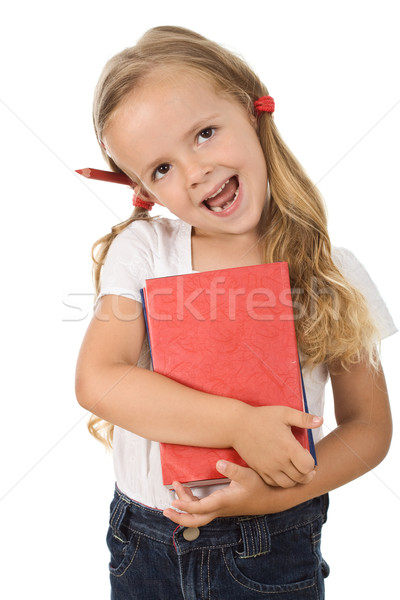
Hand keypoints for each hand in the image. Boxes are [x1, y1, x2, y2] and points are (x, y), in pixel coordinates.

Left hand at [163, 460, 281, 526]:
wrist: (271, 498)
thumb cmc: (259, 486)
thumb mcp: (248, 475)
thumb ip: (233, 469)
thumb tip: (218, 464)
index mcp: (222, 502)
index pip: (199, 509)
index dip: (185, 507)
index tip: (173, 501)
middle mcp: (219, 509)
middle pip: (195, 521)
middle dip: (179, 518)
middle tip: (166, 510)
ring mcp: (220, 508)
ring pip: (198, 514)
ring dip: (184, 505)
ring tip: (175, 488)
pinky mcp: (222, 505)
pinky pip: (203, 508)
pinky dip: (192, 502)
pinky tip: (188, 490)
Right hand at [232, 405, 321, 487]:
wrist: (238, 425)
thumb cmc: (262, 417)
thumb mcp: (284, 413)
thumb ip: (304, 418)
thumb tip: (321, 420)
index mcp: (288, 446)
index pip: (308, 466)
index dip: (312, 463)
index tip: (308, 455)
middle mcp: (279, 460)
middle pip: (301, 478)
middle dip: (307, 473)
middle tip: (305, 464)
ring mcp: (269, 468)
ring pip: (288, 484)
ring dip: (295, 479)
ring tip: (295, 469)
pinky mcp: (260, 471)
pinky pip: (275, 484)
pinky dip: (282, 481)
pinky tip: (283, 471)